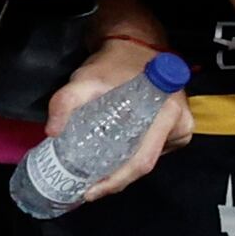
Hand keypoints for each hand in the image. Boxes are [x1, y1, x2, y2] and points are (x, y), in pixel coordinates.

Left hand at [36, 29, 186, 203]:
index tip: (90, 191)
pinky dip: (134, 154)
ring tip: (98, 171)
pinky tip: (117, 153)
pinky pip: (156, 149)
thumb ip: (66, 102)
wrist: (136, 44)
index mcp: (165, 115)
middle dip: (116, 179)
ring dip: (124, 167)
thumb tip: (52, 133)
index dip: (116, 181)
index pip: (141, 160)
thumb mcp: (86, 79)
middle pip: (145, 164)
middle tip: (88, 186)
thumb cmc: (115, 64)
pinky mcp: (178, 125)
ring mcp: (182, 126)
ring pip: (151, 157)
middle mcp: (180, 124)